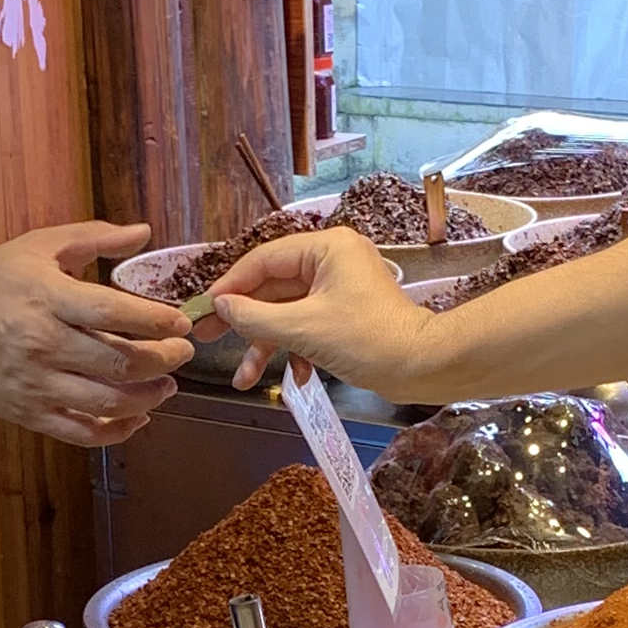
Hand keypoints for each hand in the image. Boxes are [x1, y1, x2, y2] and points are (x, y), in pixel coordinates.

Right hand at [0, 221, 194, 445]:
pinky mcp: (29, 413)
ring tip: (166, 384)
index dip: (156, 321)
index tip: (182, 322)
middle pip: (120, 362)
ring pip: (108, 401)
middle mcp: (43, 344)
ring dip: (149, 396)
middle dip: (164, 360)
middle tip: (182, 352)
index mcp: (47, 298)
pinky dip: (118, 430)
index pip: (113, 312)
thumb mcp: (35, 246)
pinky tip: (138, 416)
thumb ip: (92, 238)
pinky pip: (83, 432)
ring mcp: (36, 384)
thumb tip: (143, 232)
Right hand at [210, 229, 446, 396]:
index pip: (264, 260)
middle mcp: (332, 260)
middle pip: (272, 288)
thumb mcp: (304, 329)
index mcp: (326, 248)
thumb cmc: (368, 340)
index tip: (203, 310)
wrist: (423, 367)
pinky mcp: (346, 315)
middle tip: (205, 339)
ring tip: (245, 379)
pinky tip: (297, 379)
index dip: (230, 286)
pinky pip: (308, 326)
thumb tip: (221, 307)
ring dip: (267, 346)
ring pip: (288, 313)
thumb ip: (256, 317)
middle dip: (243, 322)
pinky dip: (297, 351)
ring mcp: (340, 288)